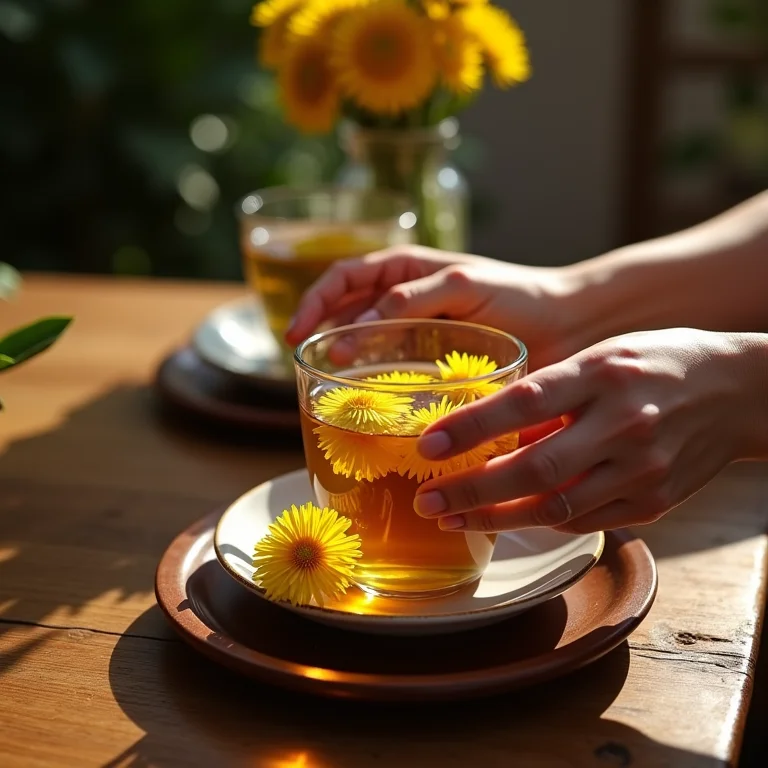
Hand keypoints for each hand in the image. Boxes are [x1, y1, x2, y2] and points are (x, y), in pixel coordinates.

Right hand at [285, 245, 578, 369]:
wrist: (564, 325)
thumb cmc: (519, 294)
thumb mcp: (463, 285)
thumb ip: (413, 298)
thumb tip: (361, 324)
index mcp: (408, 267)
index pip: (346, 276)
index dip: (316, 300)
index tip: (297, 331)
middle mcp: (405, 295)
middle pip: (345, 306)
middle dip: (318, 328)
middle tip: (302, 358)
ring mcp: (417, 328)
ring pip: (363, 337)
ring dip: (342, 352)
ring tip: (327, 378)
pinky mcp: (433, 358)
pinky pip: (391, 364)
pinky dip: (372, 374)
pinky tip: (365, 390)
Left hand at [412, 329, 767, 533]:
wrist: (739, 391)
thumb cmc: (656, 364)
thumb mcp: (601, 357)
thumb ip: (550, 393)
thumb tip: (488, 428)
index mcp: (603, 373)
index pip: (525, 402)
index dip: (471, 427)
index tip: (427, 446)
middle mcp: (624, 423)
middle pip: (535, 469)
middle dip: (472, 491)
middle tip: (427, 501)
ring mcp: (643, 469)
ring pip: (556, 508)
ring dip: (497, 518)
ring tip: (454, 518)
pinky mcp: (655, 502)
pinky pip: (584, 522)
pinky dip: (540, 522)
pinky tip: (507, 518)